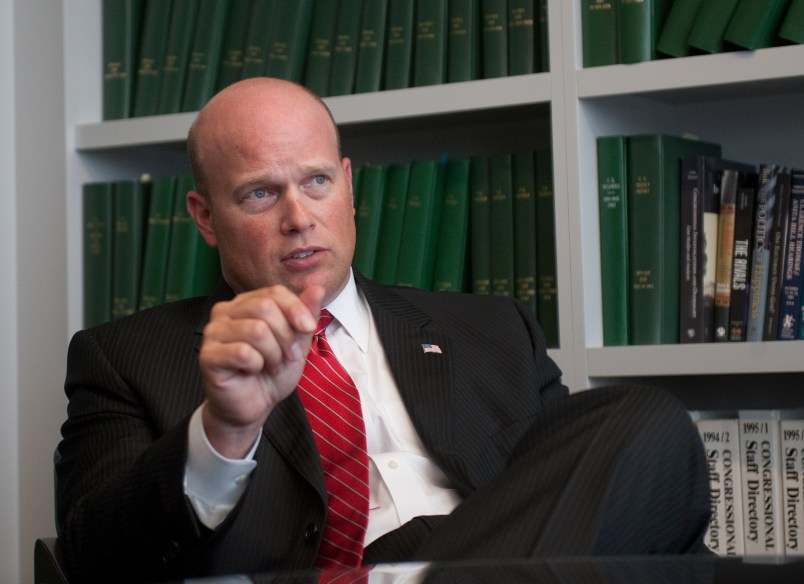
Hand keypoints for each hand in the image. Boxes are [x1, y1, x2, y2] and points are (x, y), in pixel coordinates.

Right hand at [198, 284, 324, 457]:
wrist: (253, 406)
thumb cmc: (272, 372)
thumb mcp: (297, 342)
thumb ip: (305, 314)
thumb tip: (317, 287)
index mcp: (246, 303)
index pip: (275, 292)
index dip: (296, 309)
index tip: (308, 328)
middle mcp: (225, 312)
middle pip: (265, 307)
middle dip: (286, 335)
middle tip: (287, 356)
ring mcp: (213, 332)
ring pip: (256, 330)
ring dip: (273, 353)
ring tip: (270, 365)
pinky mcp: (208, 355)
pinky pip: (243, 352)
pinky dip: (257, 365)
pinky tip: (252, 371)